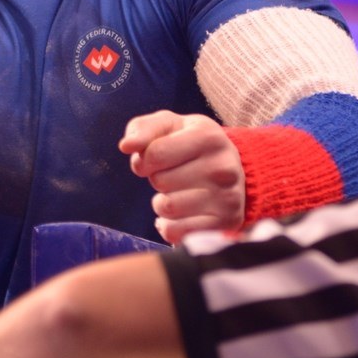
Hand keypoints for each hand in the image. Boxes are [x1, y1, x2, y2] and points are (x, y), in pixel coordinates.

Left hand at [119, 111, 244, 243]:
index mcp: (208, 137)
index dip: (144, 159)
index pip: (155, 153)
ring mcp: (227, 198)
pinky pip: (175, 232)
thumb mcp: (168, 126)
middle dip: (158, 179)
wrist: (231, 169)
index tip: (154, 159)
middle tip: (175, 175)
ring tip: (180, 192)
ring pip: (167, 207)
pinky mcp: (225, 225)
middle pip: (160, 181)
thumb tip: (126, 145)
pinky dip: (170, 225)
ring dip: (162, 202)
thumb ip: (142, 129)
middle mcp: (223, 168)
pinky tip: (184, 213)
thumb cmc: (190, 143)